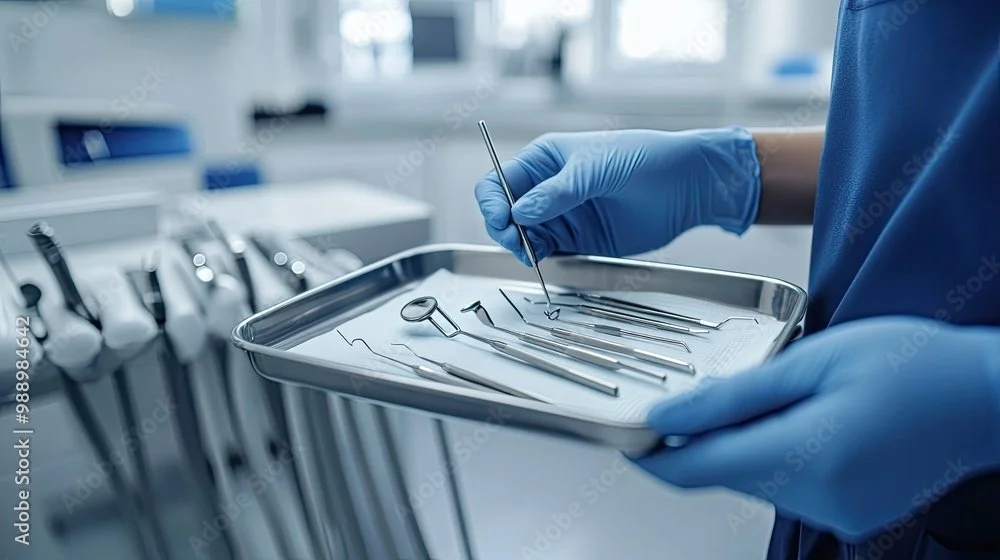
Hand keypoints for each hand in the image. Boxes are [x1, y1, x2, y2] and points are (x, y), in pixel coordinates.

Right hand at [474, 127, 760, 264]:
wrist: (686, 185)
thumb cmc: (644, 158)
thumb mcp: (595, 168)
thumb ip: (556, 193)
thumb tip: (519, 212)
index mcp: (544, 161)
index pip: (498, 182)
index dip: (492, 203)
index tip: (502, 222)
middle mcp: (548, 188)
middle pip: (505, 213)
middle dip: (504, 229)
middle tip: (518, 243)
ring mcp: (563, 215)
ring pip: (524, 236)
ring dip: (522, 247)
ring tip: (534, 254)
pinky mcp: (580, 240)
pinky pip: (549, 253)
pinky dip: (542, 259)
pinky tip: (547, 260)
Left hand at [634, 317, 999, 540]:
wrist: (984, 397)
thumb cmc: (911, 365)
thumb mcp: (810, 362)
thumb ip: (732, 396)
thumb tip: (668, 416)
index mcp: (801, 455)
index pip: (695, 469)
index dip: (651, 454)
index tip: (629, 434)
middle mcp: (816, 497)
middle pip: (724, 473)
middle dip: (702, 438)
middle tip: (702, 393)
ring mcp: (837, 512)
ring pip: (756, 479)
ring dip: (744, 443)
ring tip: (776, 395)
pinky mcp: (851, 512)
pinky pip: (790, 486)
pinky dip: (779, 455)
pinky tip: (804, 419)